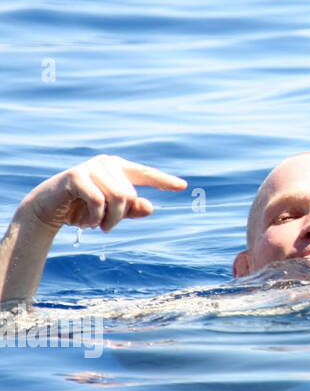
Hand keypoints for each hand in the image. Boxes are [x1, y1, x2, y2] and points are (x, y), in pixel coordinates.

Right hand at [21, 155, 186, 233]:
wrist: (46, 210)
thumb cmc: (81, 209)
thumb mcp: (110, 212)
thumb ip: (131, 209)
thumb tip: (150, 208)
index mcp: (119, 168)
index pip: (146, 174)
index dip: (164, 181)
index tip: (183, 186)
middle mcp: (107, 163)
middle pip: (131, 195)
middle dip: (119, 217)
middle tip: (103, 226)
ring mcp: (92, 167)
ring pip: (119, 198)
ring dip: (108, 220)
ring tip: (95, 225)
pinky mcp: (76, 176)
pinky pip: (99, 201)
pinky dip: (95, 218)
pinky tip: (85, 223)